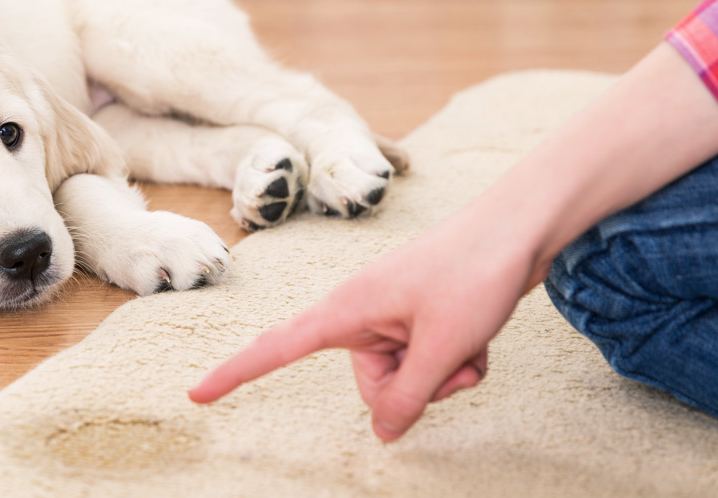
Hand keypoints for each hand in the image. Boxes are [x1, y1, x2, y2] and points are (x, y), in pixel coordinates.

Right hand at [188, 211, 540, 441]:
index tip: (196, 394)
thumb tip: (384, 434)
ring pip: (406, 379)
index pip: (276, 348)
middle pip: (371, 385)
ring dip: (444, 374)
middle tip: (451, 356)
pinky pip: (429, 364)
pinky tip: (480, 336)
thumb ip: (408, 397)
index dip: (235, 374)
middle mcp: (362, 314)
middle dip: (415, 387)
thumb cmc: (475, 272)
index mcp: (346, 309)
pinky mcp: (419, 319)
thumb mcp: (443, 347)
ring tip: (470, 340)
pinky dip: (458, 361)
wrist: (521, 226)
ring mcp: (393, 317)